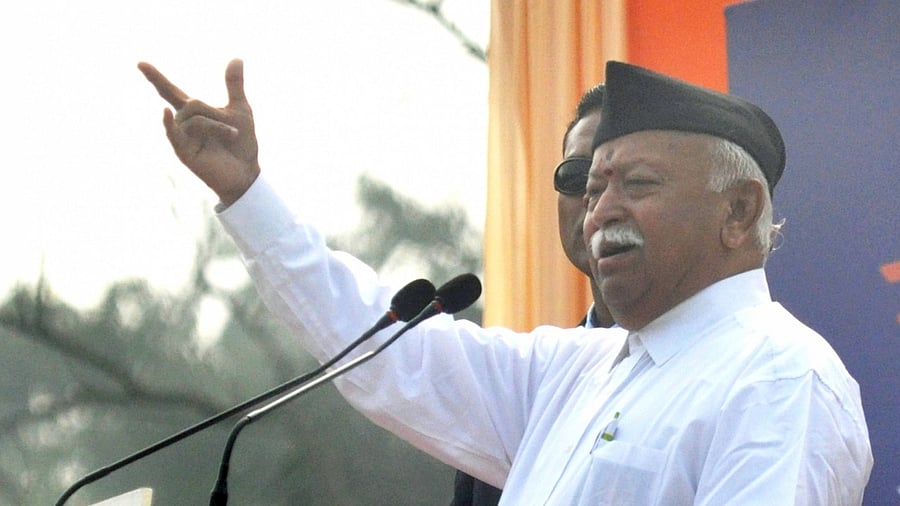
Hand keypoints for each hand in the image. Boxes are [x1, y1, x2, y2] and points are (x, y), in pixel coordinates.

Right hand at [138, 59, 259, 205]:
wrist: (247, 172)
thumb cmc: (242, 144)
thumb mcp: (240, 110)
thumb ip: (234, 85)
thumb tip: (236, 58)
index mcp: (194, 113)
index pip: (170, 92)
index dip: (156, 78)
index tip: (140, 63)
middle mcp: (183, 125)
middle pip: (189, 104)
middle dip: (216, 114)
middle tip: (234, 131)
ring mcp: (182, 139)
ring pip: (193, 119)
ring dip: (218, 126)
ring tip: (232, 136)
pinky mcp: (184, 153)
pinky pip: (175, 135)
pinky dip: (170, 124)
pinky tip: (164, 112)